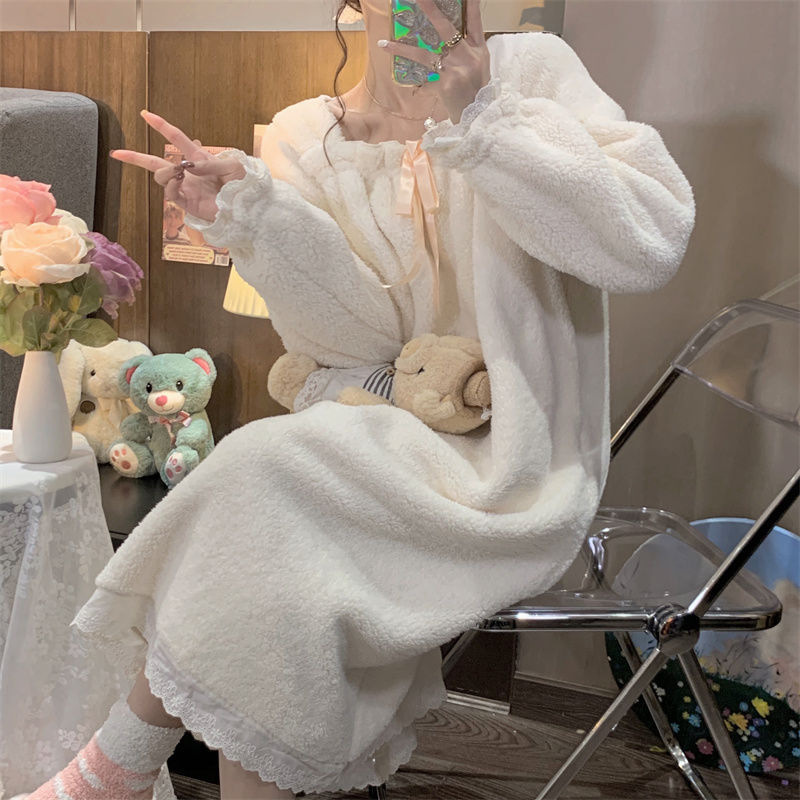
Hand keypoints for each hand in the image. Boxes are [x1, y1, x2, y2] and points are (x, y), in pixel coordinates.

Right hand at [110, 111, 245, 221]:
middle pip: (156, 162)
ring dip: (165, 170)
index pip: (176, 138)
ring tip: (179, 172)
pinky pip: (168, 193)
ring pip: (160, 175)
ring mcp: (186, 188)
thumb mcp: (233, 167)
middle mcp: (188, 173)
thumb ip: (211, 163)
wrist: (248, 209)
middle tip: (116, 153)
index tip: (145, 114)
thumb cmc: (244, 186)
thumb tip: (188, 166)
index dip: (161, 126)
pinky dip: (170, 185)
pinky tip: (179, 182)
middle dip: (135, 157)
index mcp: (198, 159)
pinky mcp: (187, 203)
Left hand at [379, 0, 490, 122]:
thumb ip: (466, 54)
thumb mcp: (480, 70)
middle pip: (446, 28)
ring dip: (402, 49)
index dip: (470, 4)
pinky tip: (416, 91)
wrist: (480, 118)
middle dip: (430, 9)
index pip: (475, 21)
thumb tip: (447, 44)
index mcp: (479, 50)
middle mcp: (468, 56)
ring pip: (423, 54)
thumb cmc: (478, 94)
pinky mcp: (446, 84)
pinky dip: (421, 88)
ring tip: (384, 44)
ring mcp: (456, 69)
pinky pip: (426, 83)